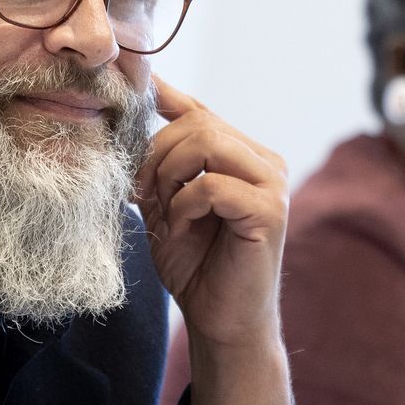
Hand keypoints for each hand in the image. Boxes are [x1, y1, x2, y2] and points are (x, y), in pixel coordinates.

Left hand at [135, 75, 289, 344]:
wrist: (220, 320)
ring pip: (208, 142)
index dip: (167, 96)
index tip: (139, 84)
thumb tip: (132, 125)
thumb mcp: (166, 205)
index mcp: (242, 156)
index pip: (201, 113)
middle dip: (157, 154)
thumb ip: (159, 166)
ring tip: (163, 211)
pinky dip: (184, 205)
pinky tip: (179, 229)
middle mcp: (263, 162)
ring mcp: (271, 184)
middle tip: (142, 194)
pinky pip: (213, 184)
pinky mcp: (269, 211)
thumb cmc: (196, 264)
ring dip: (169, 176)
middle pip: (199, 124)